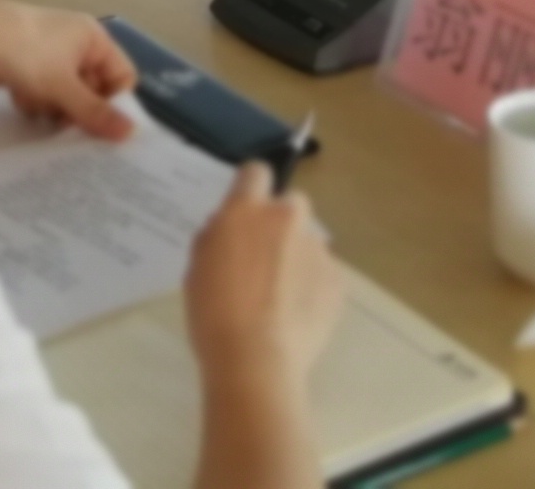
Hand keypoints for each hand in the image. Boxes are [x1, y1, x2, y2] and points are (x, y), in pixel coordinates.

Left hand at [0, 3, 134, 141]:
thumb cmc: (25, 51)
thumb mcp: (64, 85)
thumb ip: (95, 112)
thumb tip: (131, 133)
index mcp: (92, 38)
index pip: (122, 76)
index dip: (116, 103)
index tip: (107, 130)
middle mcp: (75, 46)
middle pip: (93, 91)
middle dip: (81, 110)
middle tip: (72, 130)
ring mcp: (49, 59)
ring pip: (67, 99)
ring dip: (54, 109)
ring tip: (40, 106)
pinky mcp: (27, 70)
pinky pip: (44, 98)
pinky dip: (34, 103)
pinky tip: (19, 97)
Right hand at [184, 163, 340, 417]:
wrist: (255, 361)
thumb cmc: (213, 315)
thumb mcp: (196, 269)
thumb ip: (216, 237)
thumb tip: (229, 229)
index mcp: (246, 211)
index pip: (255, 173)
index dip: (251, 188)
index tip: (247, 210)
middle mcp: (286, 219)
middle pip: (290, 204)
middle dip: (280, 224)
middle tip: (263, 261)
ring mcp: (316, 248)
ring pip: (308, 242)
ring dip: (297, 259)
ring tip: (281, 300)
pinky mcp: (338, 278)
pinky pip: (324, 273)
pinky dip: (313, 287)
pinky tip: (298, 316)